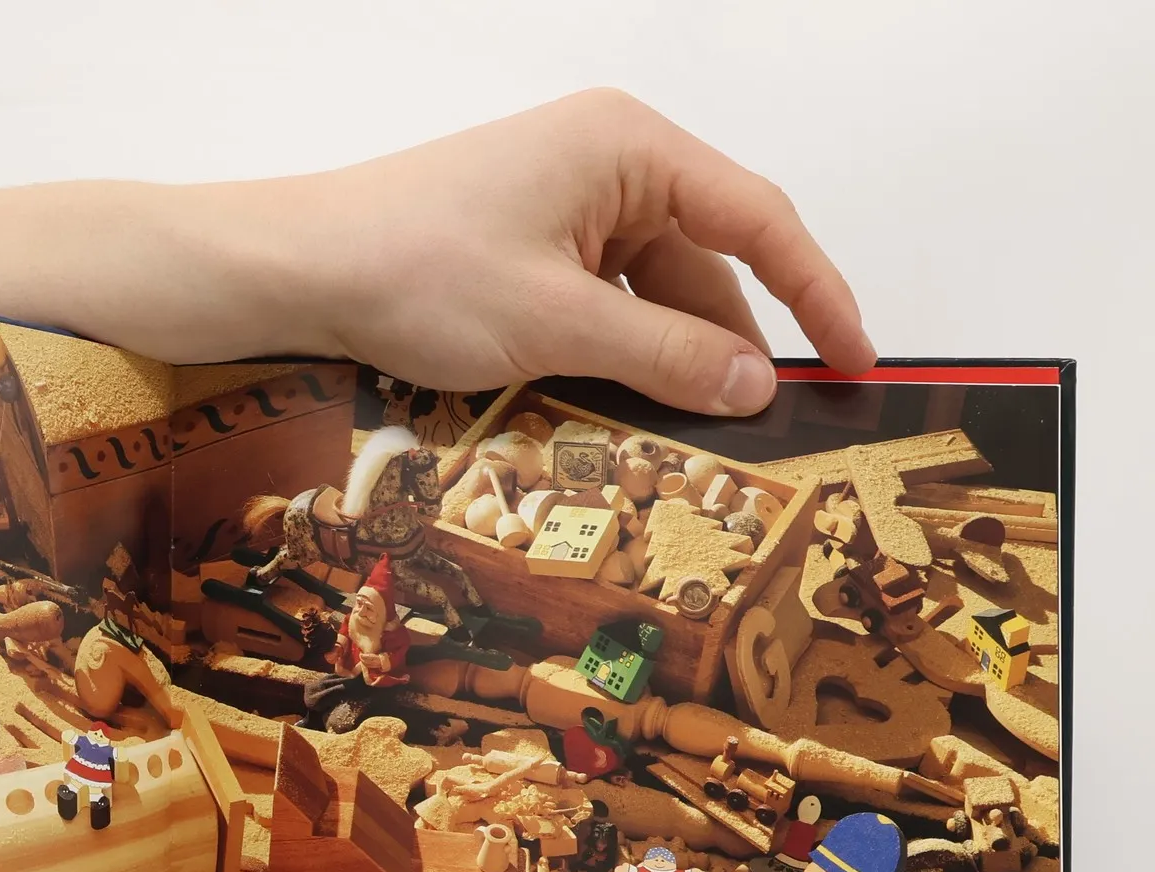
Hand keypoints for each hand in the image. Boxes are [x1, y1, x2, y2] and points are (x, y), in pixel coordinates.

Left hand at [295, 91, 872, 412]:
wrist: (300, 269)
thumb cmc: (417, 271)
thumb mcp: (557, 324)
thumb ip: (666, 356)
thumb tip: (755, 386)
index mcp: (631, 149)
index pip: (758, 220)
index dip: (817, 294)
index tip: (857, 358)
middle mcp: (606, 164)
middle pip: (704, 263)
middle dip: (728, 347)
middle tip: (757, 430)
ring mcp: (562, 204)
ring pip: (648, 293)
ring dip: (666, 360)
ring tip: (685, 436)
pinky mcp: (525, 244)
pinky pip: (598, 301)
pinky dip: (615, 353)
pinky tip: (619, 410)